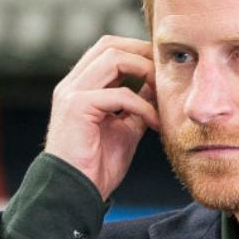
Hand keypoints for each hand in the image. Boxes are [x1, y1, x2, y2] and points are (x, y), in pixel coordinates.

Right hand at [44, 35, 159, 199]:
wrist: (75, 192)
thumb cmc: (97, 165)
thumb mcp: (124, 129)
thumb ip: (137, 106)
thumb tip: (156, 89)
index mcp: (80, 87)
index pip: (107, 50)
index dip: (137, 51)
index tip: (162, 67)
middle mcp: (72, 85)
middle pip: (109, 45)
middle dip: (142, 52)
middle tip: (166, 72)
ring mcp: (72, 93)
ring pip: (112, 59)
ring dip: (144, 70)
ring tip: (162, 90)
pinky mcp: (77, 107)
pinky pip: (119, 94)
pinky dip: (142, 105)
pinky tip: (155, 123)